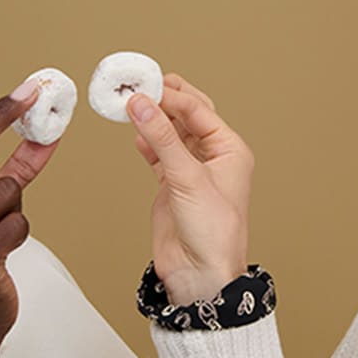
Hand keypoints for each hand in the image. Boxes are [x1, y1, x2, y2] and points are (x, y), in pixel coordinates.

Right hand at [129, 73, 253, 306]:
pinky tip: (134, 131)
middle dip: (163, 98)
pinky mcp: (171, 185)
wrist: (200, 276)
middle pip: (187, 115)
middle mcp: (213, 157)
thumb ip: (163, 139)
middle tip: (137, 82)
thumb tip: (142, 103)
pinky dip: (146, 141)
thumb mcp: (188, 179)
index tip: (143, 84)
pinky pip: (158, 153)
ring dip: (151, 118)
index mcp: (230, 150)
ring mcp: (191, 171)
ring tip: (128, 102)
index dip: (171, 95)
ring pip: (170, 133)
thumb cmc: (214, 234)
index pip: (198, 110)